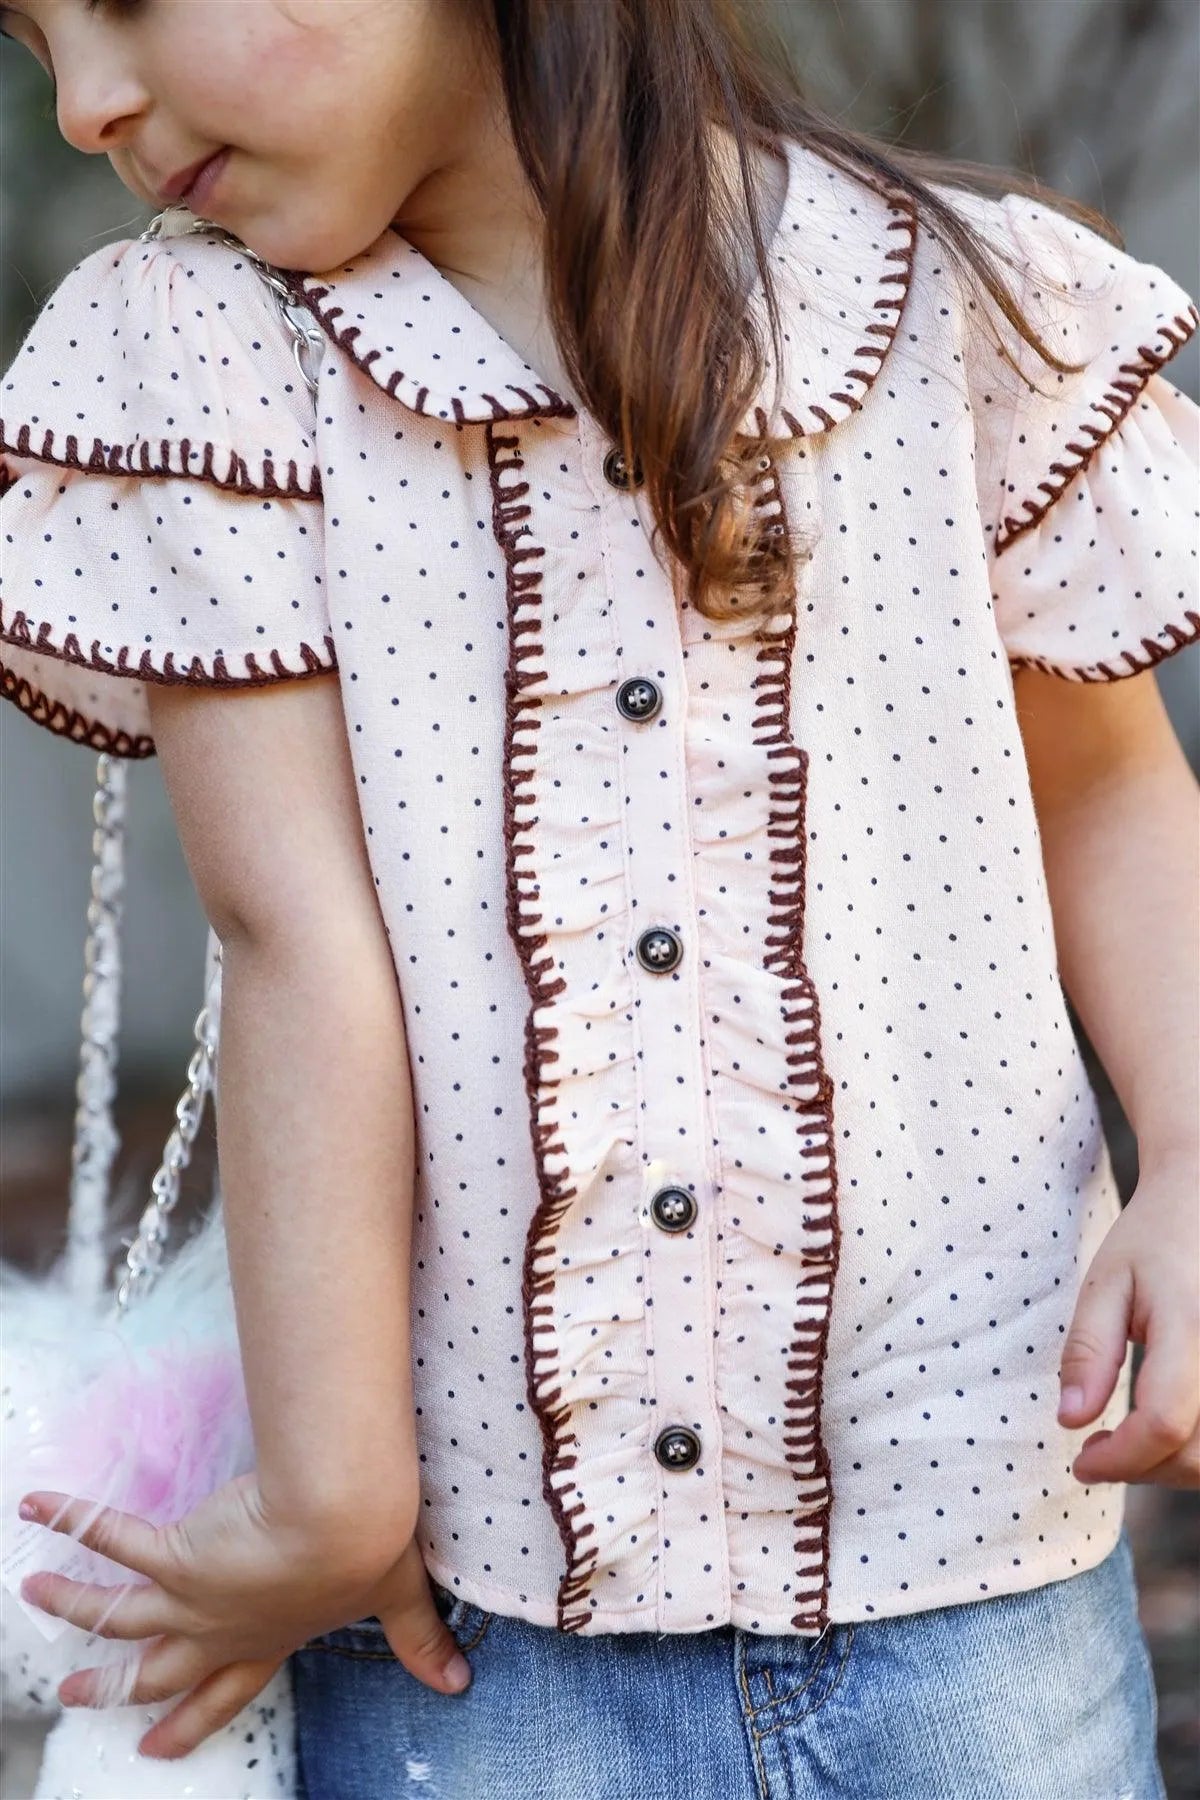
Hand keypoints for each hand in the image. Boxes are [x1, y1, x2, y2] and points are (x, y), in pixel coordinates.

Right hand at [16, 1472, 471, 1760]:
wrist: (342, 1517)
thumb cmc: (372, 1548)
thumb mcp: (398, 1598)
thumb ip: (420, 1640)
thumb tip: (459, 1682)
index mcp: (271, 1636)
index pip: (227, 1688)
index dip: (192, 1719)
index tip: (158, 1747)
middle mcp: (223, 1628)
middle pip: (157, 1670)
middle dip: (114, 1688)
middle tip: (74, 1697)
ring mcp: (191, 1598)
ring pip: (117, 1614)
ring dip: (74, 1607)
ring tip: (34, 1594)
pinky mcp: (176, 1555)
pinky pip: (111, 1538)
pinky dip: (71, 1519)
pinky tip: (38, 1502)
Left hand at [1057, 1158, 1199, 1488]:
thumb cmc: (1153, 1240)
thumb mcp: (1106, 1282)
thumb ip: (1088, 1351)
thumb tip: (1070, 1420)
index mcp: (1190, 1324)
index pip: (1163, 1420)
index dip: (1121, 1458)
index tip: (1080, 1461)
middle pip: (1195, 1454)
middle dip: (1140, 1468)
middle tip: (1096, 1451)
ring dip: (1171, 1468)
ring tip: (1127, 1443)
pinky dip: (1194, 1451)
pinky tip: (1162, 1432)